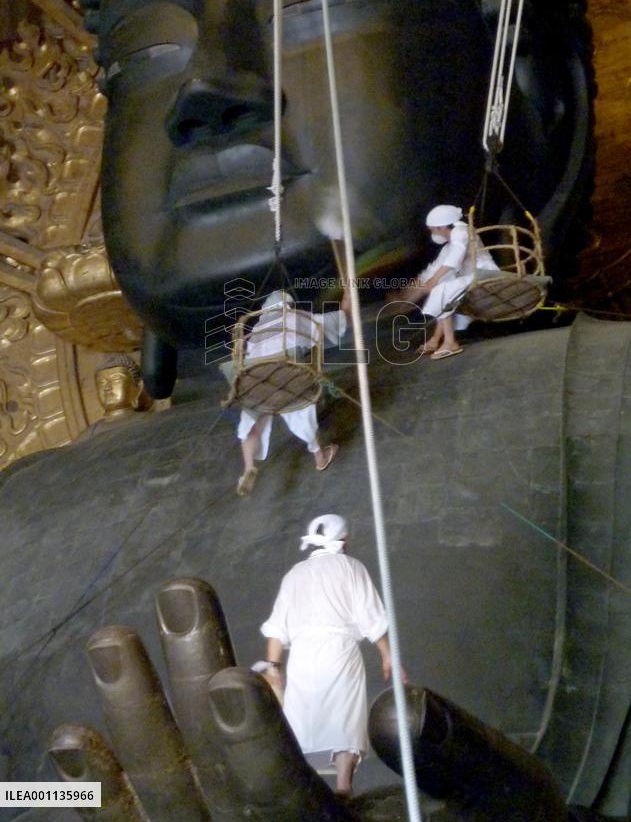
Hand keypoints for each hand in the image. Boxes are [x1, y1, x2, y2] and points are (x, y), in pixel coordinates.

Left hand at [47, 578, 593, 821]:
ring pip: (169, 812)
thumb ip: (455, 753)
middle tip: (174, 603)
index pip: (283, 804)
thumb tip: (401, 698)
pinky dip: (107, 794)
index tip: (229, 680)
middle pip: (210, 797)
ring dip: (132, 732)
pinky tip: (72, 738)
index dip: (253, 746)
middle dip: (180, 702)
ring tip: (112, 644)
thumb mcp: (501, 796)